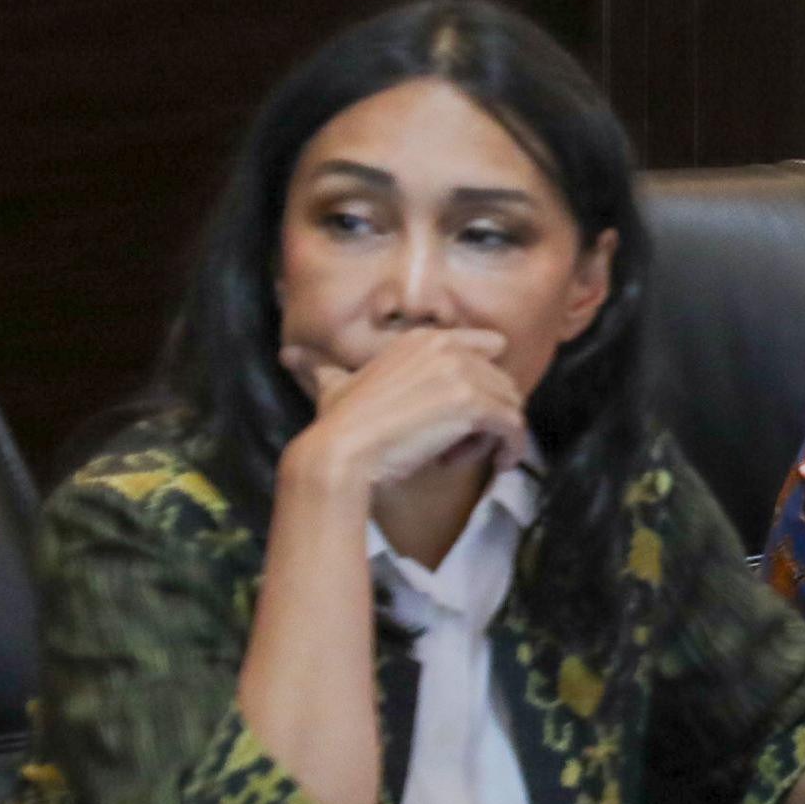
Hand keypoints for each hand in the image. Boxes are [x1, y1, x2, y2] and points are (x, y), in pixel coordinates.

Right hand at [279, 328, 528, 497]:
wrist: (339, 452)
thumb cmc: (337, 424)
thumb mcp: (334, 385)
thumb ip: (322, 367)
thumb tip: (290, 355)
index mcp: (423, 338)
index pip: (488, 345)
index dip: (485, 380)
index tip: (471, 409)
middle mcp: (447, 348)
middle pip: (502, 381)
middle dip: (489, 414)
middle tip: (457, 443)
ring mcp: (463, 374)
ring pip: (510, 405)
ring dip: (493, 435)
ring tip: (458, 455)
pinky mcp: (475, 405)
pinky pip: (514, 428)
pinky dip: (508, 449)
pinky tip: (490, 465)